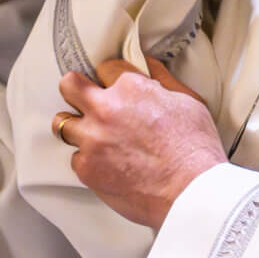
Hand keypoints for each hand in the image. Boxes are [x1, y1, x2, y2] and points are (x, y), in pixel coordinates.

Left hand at [53, 58, 226, 228]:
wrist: (190, 193)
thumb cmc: (196, 150)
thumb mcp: (189, 102)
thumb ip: (162, 80)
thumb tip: (146, 64)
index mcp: (131, 88)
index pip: (106, 68)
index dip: (113, 79)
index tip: (116, 89)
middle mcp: (105, 109)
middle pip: (69, 86)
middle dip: (77, 90)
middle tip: (88, 101)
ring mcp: (92, 140)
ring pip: (63, 124)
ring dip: (78, 128)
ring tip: (95, 137)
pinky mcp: (86, 168)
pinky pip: (75, 158)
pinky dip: (89, 160)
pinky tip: (108, 164)